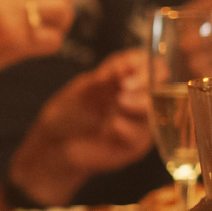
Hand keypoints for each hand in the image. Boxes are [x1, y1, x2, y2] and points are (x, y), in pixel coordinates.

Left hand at [7, 49, 155, 205]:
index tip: (129, 68)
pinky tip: (115, 124)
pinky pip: (140, 137)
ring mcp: (138, 123)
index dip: (144, 64)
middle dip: (145, 84)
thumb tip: (125, 64)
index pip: (148, 66)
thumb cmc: (66, 114)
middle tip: (126, 85)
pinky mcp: (133, 145)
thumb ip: (104, 79)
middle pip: (158, 87)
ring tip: (121, 101)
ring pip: (153, 112)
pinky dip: (129, 129)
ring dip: (139, 104)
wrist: (53, 144)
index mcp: (125, 81)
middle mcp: (137, 100)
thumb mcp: (82, 90)